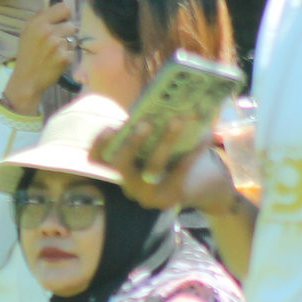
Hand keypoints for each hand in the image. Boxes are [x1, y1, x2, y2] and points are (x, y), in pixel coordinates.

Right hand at [0, 2, 77, 112]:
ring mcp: (57, 45)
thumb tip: (53, 0)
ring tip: (54, 53)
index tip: (61, 22)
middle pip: (71, 25)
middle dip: (65, 34)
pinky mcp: (65, 57)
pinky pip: (73, 52)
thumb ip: (41, 17)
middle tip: (53, 44)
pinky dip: (67, 57)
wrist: (26, 80)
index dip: (65, 15)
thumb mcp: (27, 32)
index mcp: (38, 23)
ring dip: (67, 46)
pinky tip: (56, 62)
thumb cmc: (27, 55)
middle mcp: (47, 31)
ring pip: (73, 38)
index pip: (64, 8)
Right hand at [91, 126, 240, 214]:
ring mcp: (146, 194)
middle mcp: (127, 184)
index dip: (99, 143)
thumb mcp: (158, 146)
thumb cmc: (175, 157)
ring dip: (165, 141)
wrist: (202, 188)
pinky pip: (179, 170)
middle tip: (145, 123)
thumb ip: (152, 132)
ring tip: (177, 120)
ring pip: (152, 166)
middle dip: (132, 143)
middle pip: (121, 164)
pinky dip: (191, 151)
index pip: (97, 158)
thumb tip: (160, 104)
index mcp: (120, 168)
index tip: (111, 128)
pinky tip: (203, 136)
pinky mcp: (168, 197)